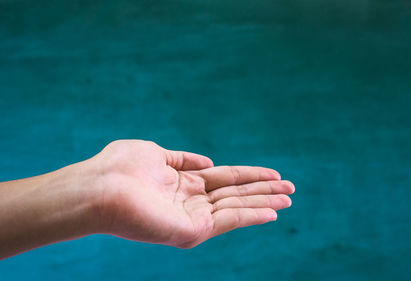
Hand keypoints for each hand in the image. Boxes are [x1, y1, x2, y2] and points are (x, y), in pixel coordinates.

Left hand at [90, 140, 293, 247]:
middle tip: (292, 188)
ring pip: (237, 207)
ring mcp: (192, 218)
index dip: (250, 175)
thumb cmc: (119, 167)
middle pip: (236, 193)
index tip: (274, 173)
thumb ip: (183, 160)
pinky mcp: (191, 231)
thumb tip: (208, 162)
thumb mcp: (156, 154)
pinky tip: (272, 212)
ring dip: (264, 203)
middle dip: (264, 190)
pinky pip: (228, 221)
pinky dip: (252, 216)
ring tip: (289, 199)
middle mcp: (191, 202)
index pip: (226, 179)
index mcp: (184, 183)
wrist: (99, 187)